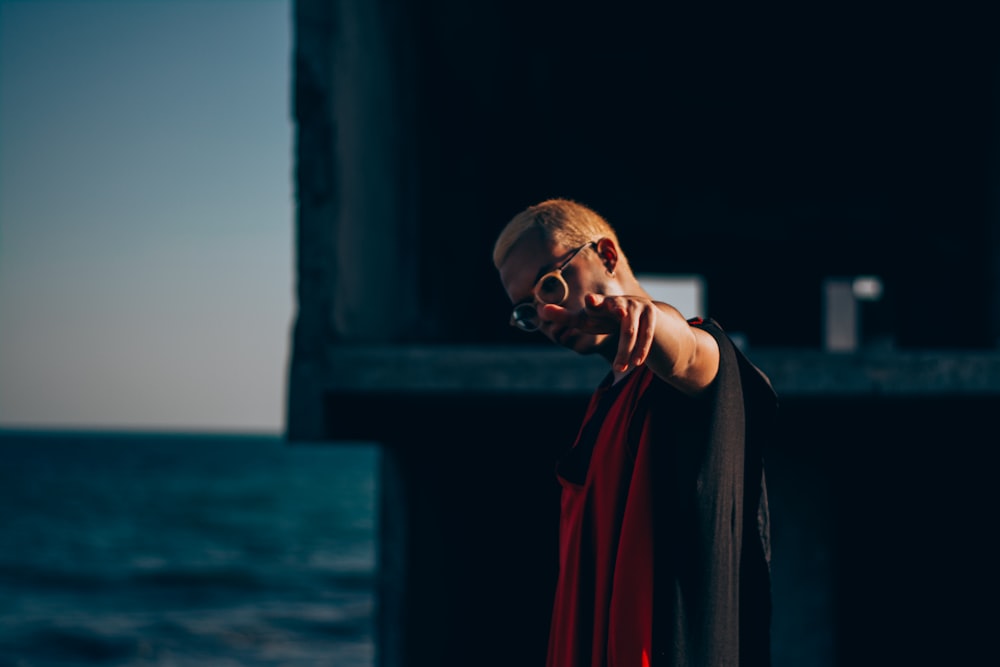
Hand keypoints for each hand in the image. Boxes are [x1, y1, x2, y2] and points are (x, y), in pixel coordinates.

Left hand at [541, 293, 657, 371]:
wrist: (649, 318)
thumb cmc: (609, 319)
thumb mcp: (589, 319)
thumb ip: (566, 316)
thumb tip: (540, 310)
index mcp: (602, 304)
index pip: (594, 304)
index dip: (593, 303)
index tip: (589, 301)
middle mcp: (621, 302)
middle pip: (616, 313)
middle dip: (613, 312)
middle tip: (613, 313)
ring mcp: (639, 307)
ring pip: (630, 330)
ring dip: (624, 351)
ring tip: (619, 369)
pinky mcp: (652, 317)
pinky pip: (646, 335)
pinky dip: (641, 349)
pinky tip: (636, 363)